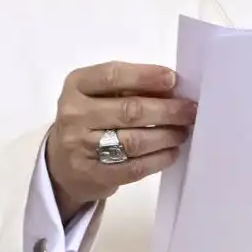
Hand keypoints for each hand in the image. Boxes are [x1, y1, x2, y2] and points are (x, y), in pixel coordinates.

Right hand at [46, 62, 195, 220]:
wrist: (61, 162)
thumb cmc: (89, 119)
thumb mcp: (97, 95)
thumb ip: (128, 88)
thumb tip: (171, 90)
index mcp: (76, 86)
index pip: (112, 76)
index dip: (145, 76)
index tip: (172, 79)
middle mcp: (74, 115)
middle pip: (129, 110)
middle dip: (166, 110)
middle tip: (190, 110)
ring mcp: (81, 147)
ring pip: (134, 141)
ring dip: (166, 135)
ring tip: (183, 131)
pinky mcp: (94, 174)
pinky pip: (134, 167)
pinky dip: (159, 159)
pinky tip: (172, 152)